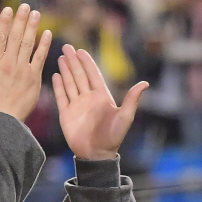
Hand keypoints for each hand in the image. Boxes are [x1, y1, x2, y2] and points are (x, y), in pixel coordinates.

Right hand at [0, 4, 51, 121]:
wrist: (3, 121)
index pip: (0, 36)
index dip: (4, 21)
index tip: (8, 9)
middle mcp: (9, 63)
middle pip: (16, 36)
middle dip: (21, 19)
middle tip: (25, 6)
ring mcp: (23, 70)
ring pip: (29, 44)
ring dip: (33, 27)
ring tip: (36, 14)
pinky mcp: (34, 78)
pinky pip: (40, 58)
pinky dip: (44, 45)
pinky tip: (47, 34)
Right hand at [52, 44, 147, 159]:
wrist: (97, 155)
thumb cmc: (113, 138)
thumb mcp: (125, 117)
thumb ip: (132, 99)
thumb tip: (145, 84)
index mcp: (102, 97)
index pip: (93, 75)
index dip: (87, 62)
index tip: (81, 51)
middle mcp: (88, 99)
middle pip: (80, 75)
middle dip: (73, 61)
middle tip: (67, 46)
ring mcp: (77, 106)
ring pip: (70, 83)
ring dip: (65, 70)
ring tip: (61, 57)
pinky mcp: (66, 115)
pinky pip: (61, 97)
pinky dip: (58, 86)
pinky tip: (56, 75)